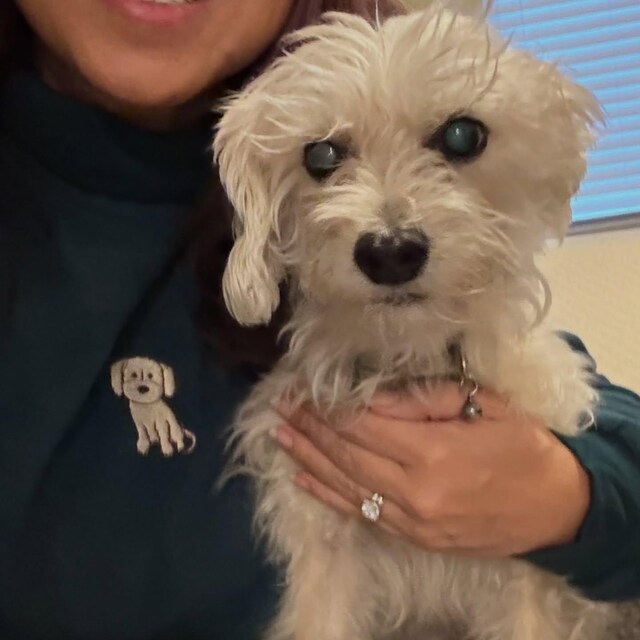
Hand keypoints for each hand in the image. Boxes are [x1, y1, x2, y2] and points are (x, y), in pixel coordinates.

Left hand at [274, 383, 590, 556]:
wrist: (557, 507)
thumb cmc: (523, 446)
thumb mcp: (482, 404)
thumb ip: (422, 400)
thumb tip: (371, 396)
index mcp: (432, 451)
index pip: (363, 424)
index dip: (328, 407)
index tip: (302, 390)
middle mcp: (414, 490)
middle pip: (347, 454)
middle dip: (310, 428)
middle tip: (282, 406)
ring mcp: (412, 520)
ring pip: (346, 486)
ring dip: (308, 459)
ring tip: (280, 436)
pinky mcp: (415, 538)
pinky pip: (362, 515)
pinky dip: (328, 496)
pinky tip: (302, 479)